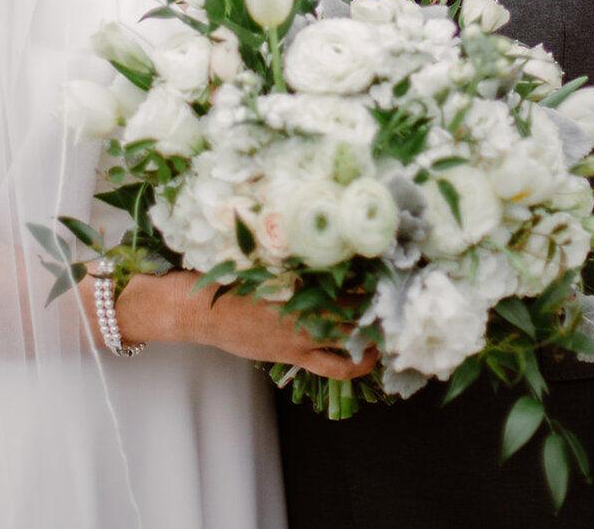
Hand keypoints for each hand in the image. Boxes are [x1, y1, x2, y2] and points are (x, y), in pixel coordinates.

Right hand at [114, 270, 377, 380]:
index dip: (371, 270)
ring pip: (353, 339)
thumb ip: (288, 246)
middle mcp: (304, 309)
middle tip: (397, 290)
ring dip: (374, 332)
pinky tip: (369, 356)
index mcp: (296, 278)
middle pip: (357, 306)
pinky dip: (356, 363)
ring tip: (389, 322)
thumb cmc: (223, 276)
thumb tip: (316, 227)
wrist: (196, 311)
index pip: (346, 274)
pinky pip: (335, 367)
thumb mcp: (257, 252)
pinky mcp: (295, 355)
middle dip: (379, 300)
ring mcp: (302, 336)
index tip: (388, 259)